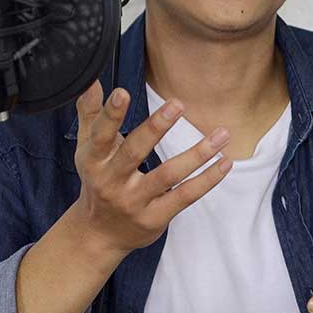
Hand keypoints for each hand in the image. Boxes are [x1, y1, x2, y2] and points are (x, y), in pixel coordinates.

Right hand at [68, 81, 232, 258]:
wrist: (99, 233)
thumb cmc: (98, 180)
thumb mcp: (87, 148)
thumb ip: (91, 114)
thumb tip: (90, 80)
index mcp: (94, 161)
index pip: (100, 135)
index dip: (110, 115)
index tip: (123, 92)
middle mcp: (111, 181)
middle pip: (134, 152)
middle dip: (155, 128)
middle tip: (177, 104)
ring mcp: (134, 202)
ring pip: (168, 175)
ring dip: (197, 154)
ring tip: (221, 134)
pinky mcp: (155, 218)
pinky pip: (184, 196)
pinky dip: (206, 180)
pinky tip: (224, 163)